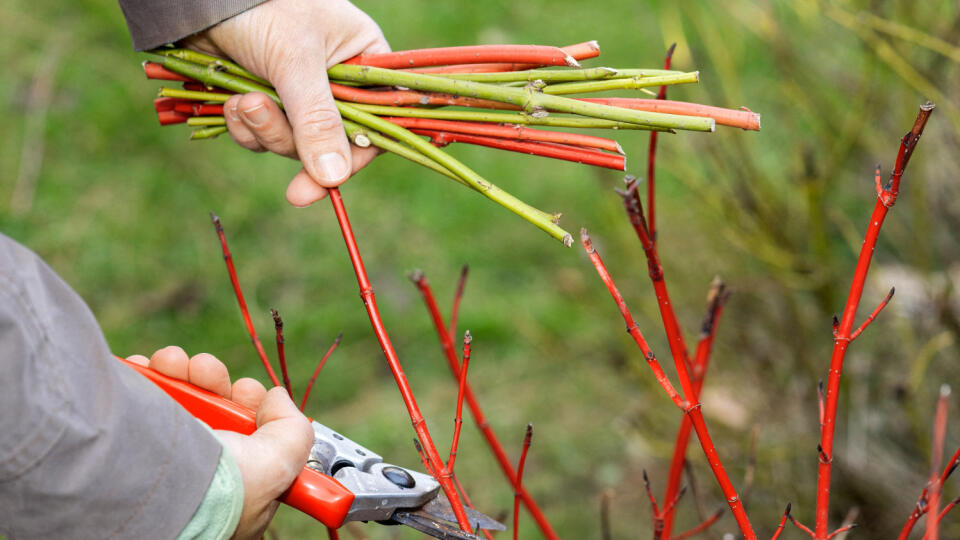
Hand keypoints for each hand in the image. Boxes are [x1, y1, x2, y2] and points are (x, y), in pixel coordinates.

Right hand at [127, 347, 313, 539]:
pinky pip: (137, 402)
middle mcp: (202, 474)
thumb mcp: (279, 464)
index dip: (248, 404)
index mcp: (237, 486)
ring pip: (176, 402)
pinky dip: (142, 379)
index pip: (249, 437)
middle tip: (203, 368)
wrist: (148, 494)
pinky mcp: (127, 444)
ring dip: (177, 371)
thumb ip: (293, 430)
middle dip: (211, 381)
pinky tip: (143, 367)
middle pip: (212, 413)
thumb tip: (278, 400)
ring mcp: (164, 459)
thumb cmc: (219, 490)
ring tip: (169, 361)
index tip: (243, 390)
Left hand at [181, 0, 390, 206]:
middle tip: (260, 116)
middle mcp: (336, 81)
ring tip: (243, 100)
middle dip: (291, 137)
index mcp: (363, 61)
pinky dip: (245, 125)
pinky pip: (262, 135)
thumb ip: (317, 120)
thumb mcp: (296, 62)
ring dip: (264, 129)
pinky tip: (231, 100)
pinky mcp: (266, 99)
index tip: (325, 181)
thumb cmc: (266, 7)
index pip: (375, 122)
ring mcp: (299, 93)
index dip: (352, 156)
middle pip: (329, 142)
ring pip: (292, 142)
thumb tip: (334, 177)